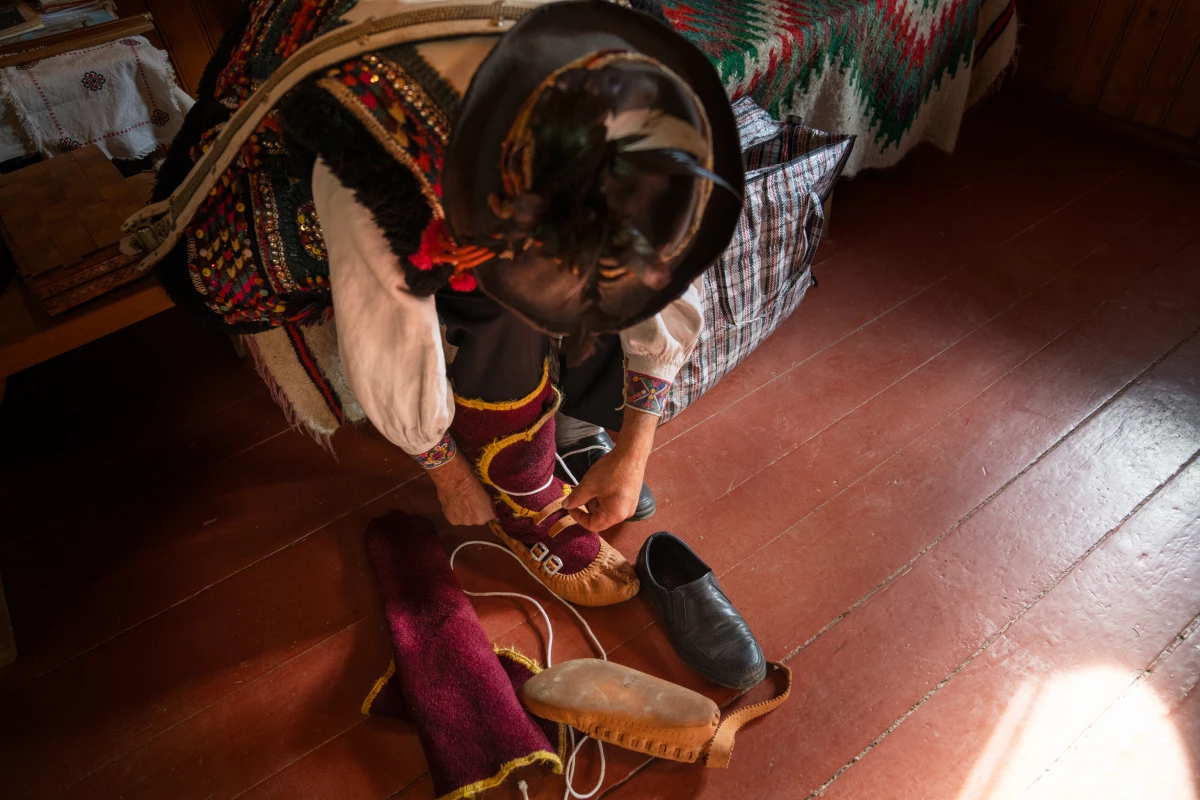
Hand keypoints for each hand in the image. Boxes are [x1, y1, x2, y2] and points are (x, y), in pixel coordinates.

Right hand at [426, 451, 496, 526]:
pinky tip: (452, 503)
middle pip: (478, 518)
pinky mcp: (453, 521)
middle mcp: (479, 522)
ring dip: (464, 513)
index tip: (483, 505)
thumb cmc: (473, 482)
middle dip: (475, 512)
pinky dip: (454, 512)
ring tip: (459, 502)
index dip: (487, 510)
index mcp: (490, 514)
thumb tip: (487, 502)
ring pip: (466, 519)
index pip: (492, 516)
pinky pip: (455, 518)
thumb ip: (488, 501)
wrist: (456, 482)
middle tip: (470, 502)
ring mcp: (466, 523)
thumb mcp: (487, 491)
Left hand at [565, 408, 656, 532]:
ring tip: (593, 483)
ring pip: (605, 508)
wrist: (632, 453)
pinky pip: (613, 502)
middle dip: (587, 505)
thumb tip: (565, 506)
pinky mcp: (631, 497)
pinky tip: (602, 482)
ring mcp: (629, 506)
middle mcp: (624, 515)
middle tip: (581, 490)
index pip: (592, 525)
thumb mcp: (589, 485)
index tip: (569, 505)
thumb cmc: (611, 471)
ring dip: (595, 499)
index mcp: (615, 515)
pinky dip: (604, 495)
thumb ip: (576, 498)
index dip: (578, 517)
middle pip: (600, 517)